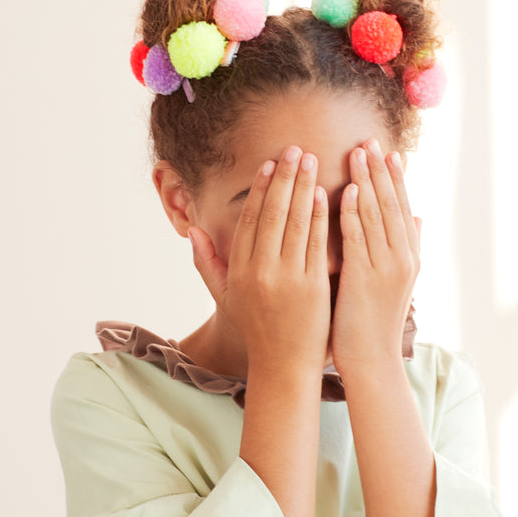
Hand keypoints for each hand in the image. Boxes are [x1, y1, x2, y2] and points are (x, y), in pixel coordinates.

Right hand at [189, 147, 330, 371]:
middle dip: (284, 178)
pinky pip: (316, 244)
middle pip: (271, 214)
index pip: (249, 220)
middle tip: (294, 149)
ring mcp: (287, 279)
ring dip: (303, 188)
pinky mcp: (313, 287)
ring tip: (310, 160)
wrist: (284, 366)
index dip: (259, 189)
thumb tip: (192, 229)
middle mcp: (260, 272)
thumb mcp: (225, 298)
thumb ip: (207, 263)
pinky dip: (320, 216)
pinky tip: (325, 193)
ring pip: (295, 223)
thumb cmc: (256, 329)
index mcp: (239, 271)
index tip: (268, 163)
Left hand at [331, 138, 419, 372]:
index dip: (396, 179)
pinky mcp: (365, 279)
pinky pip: (359, 239)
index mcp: (410, 256)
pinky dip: (354, 213)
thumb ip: (406, 246)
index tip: (388, 151)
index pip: (403, 208)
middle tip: (369, 140)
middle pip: (392, 204)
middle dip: (380, 170)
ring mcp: (386, 268)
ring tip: (357, 153)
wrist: (372, 361)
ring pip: (377, 215)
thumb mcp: (397, 281)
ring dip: (366, 181)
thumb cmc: (375, 322)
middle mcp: (403, 258)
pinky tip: (346, 190)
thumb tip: (417, 216)